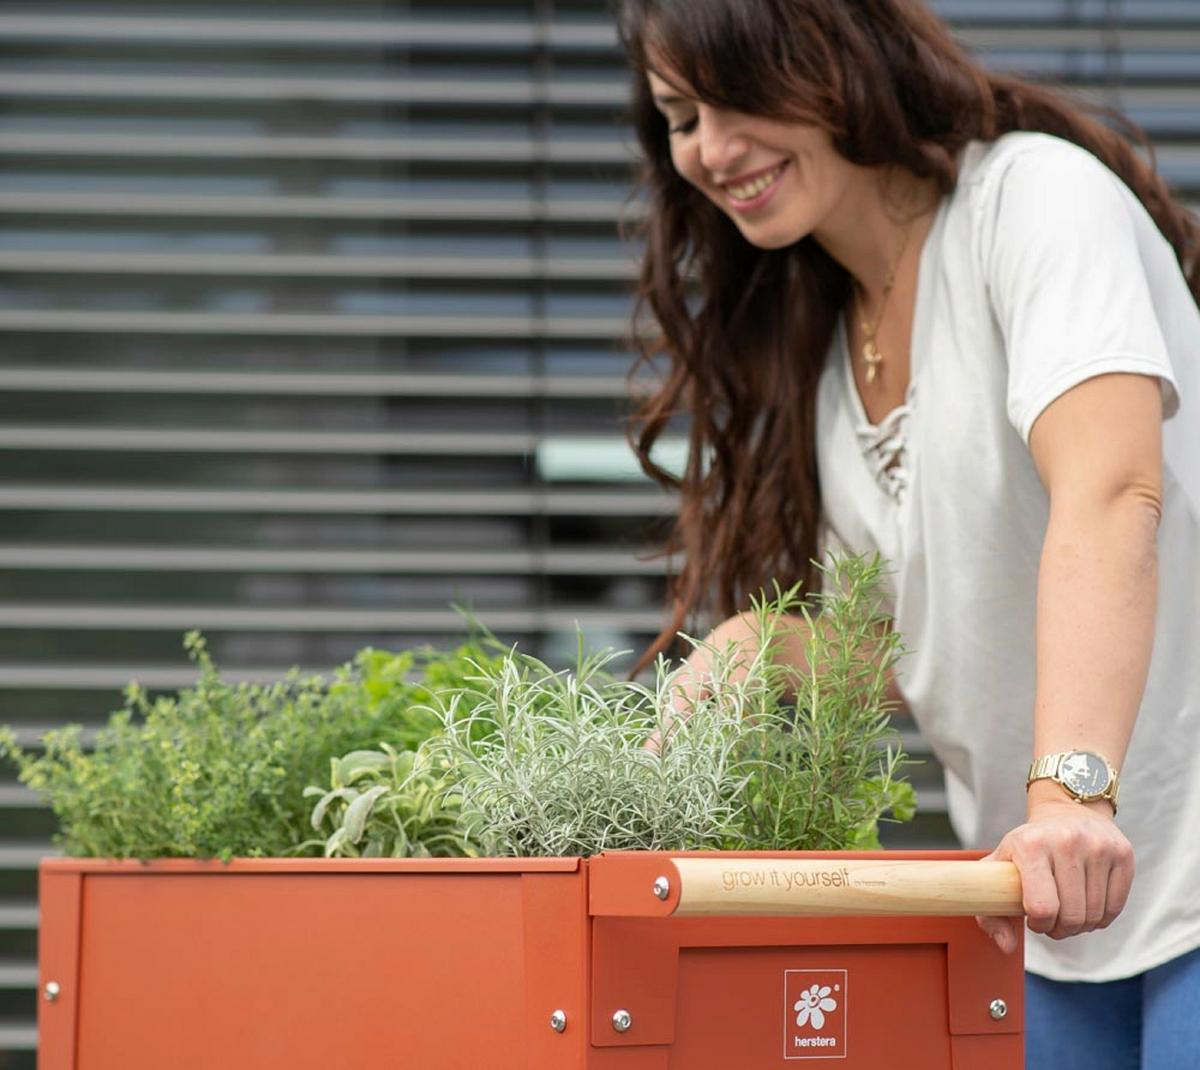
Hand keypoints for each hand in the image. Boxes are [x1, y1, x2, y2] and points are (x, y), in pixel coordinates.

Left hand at [975, 781, 1134, 954]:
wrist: (1066, 810)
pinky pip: (1116, 908)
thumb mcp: (1000, 867)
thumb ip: (990, 911)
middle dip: (1060, 930)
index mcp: (1030, 845)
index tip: (1033, 919)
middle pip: (1072, 917)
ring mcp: (1098, 846)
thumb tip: (1006, 947)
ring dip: (1080, 926)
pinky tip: (1086, 905)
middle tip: (1052, 921)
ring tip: (1067, 912)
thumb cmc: (1028, 847)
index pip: (1041, 907)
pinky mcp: (1123, 854)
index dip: (1038, 925)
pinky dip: (1101, 918)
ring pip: (1095, 916)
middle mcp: (1067, 842)